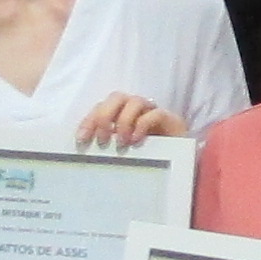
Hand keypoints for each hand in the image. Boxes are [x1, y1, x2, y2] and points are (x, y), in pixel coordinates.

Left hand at [70, 94, 188, 150]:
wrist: (179, 162)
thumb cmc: (146, 158)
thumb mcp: (121, 152)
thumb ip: (107, 147)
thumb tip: (86, 151)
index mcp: (120, 114)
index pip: (100, 107)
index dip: (89, 120)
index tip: (82, 139)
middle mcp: (135, 109)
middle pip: (116, 97)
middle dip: (105, 116)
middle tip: (102, 139)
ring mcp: (152, 112)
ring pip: (134, 101)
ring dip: (124, 121)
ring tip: (121, 143)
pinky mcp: (169, 119)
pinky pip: (155, 113)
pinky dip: (142, 125)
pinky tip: (136, 141)